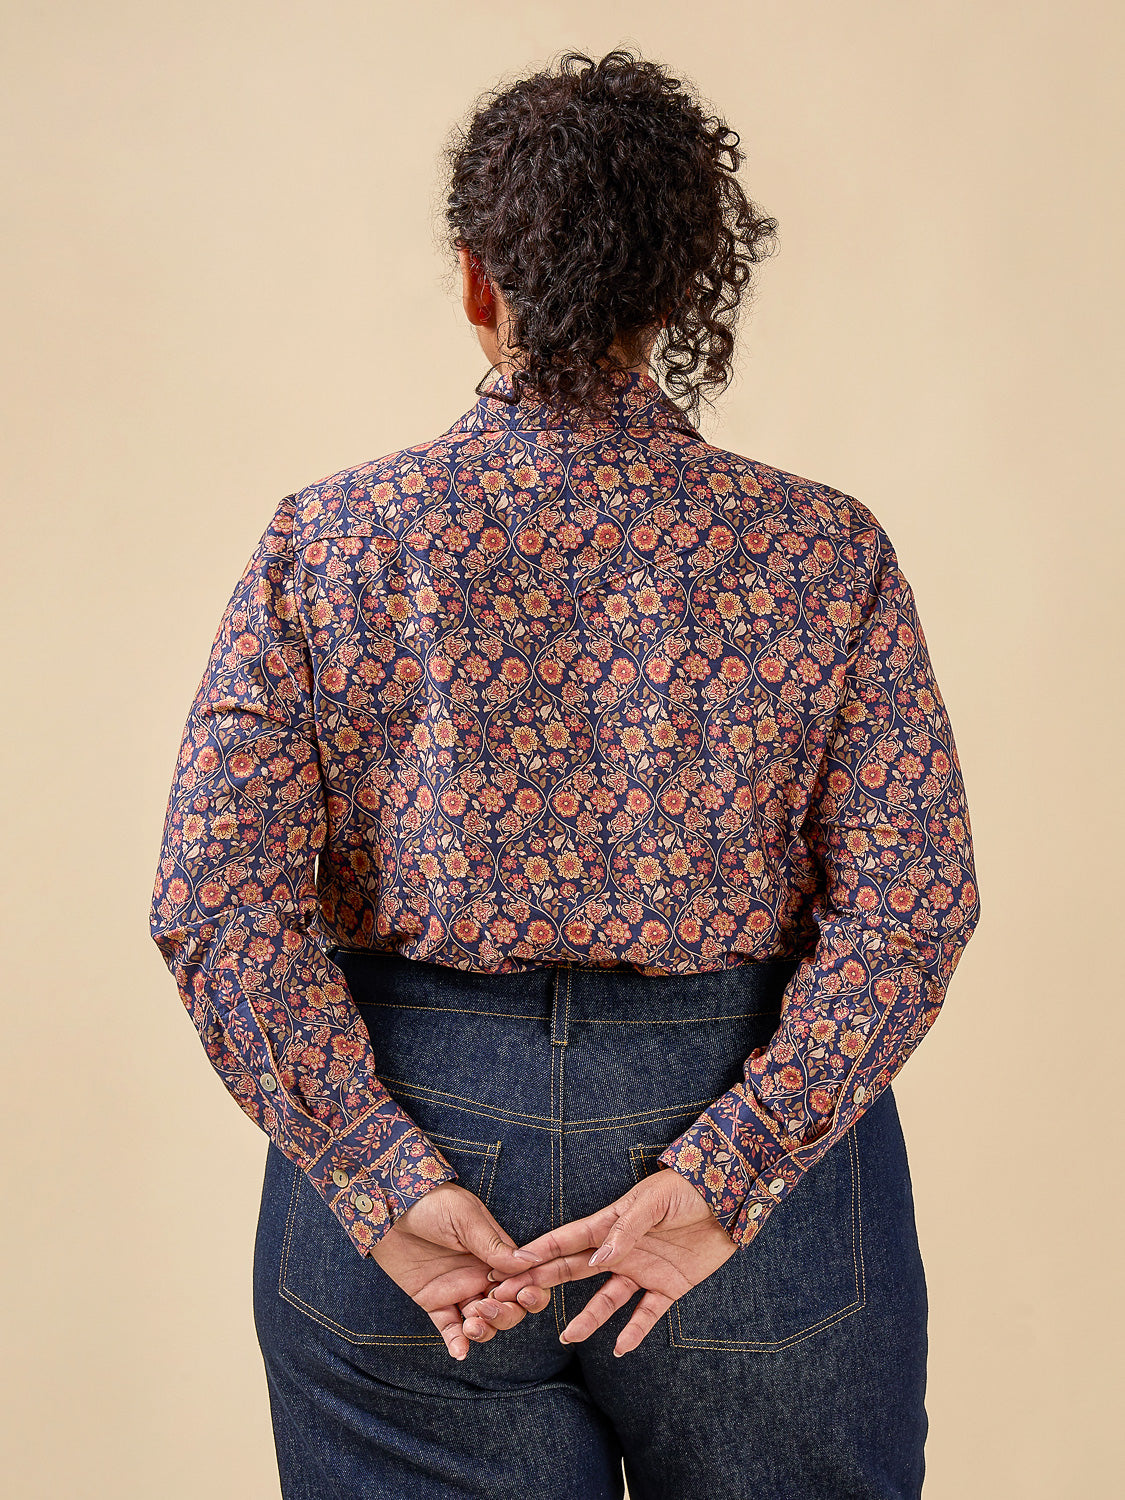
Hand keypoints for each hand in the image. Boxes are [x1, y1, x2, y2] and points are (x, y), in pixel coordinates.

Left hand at [369, 1181, 543, 1359]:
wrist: (390, 1206)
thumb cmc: (432, 1202)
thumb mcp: (466, 1218)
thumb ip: (494, 1244)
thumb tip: (531, 1261)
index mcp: (496, 1253)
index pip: (524, 1280)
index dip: (528, 1292)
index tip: (519, 1293)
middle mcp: (481, 1275)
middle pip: (508, 1307)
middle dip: (506, 1314)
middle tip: (486, 1306)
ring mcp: (457, 1289)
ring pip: (482, 1322)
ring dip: (484, 1330)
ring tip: (471, 1325)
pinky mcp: (433, 1300)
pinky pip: (449, 1327)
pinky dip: (457, 1343)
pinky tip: (460, 1351)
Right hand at [458, 1168, 737, 1356]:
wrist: (727, 1198)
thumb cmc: (685, 1189)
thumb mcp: (652, 1202)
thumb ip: (625, 1231)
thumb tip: (597, 1260)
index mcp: (611, 1224)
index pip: (569, 1240)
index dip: (541, 1251)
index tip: (511, 1264)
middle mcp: (621, 1250)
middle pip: (577, 1270)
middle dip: (546, 1283)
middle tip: (515, 1299)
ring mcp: (643, 1270)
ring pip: (608, 1299)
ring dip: (589, 1318)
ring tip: (568, 1336)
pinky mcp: (669, 1287)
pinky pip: (647, 1314)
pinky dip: (634, 1331)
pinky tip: (620, 1348)